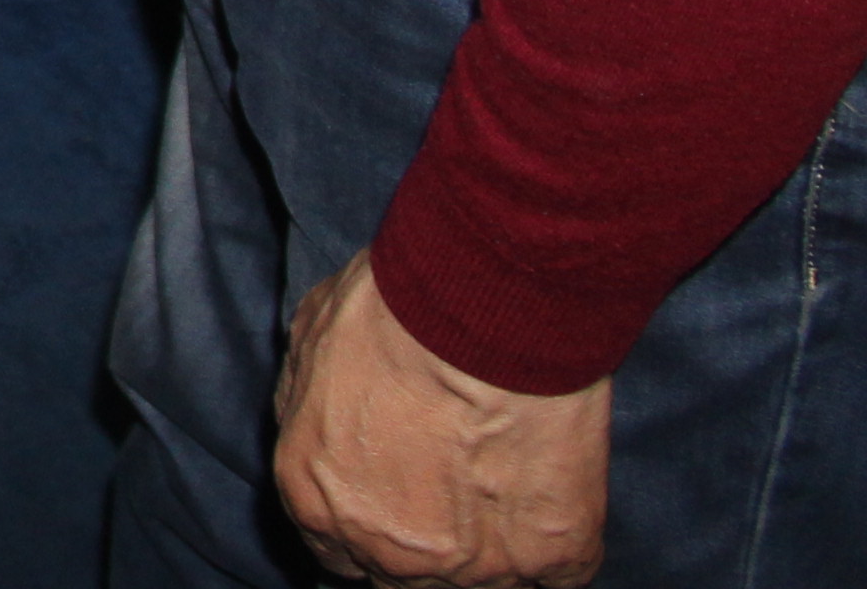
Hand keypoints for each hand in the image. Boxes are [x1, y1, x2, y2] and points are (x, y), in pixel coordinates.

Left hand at [271, 252, 611, 585]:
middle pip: (401, 577)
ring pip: (478, 581)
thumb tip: (322, 419)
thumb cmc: (393, 311)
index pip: (338, 554)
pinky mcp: (551, 557)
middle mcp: (388, 551)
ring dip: (488, 544)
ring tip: (501, 479)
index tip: (394, 495)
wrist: (485, 306)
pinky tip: (548, 492)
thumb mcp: (311, 343)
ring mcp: (473, 566)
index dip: (368, 521)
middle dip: (420, 539)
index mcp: (318, 503)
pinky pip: (556, 573)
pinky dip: (554, 541)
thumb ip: (310, 407)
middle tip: (449, 487)